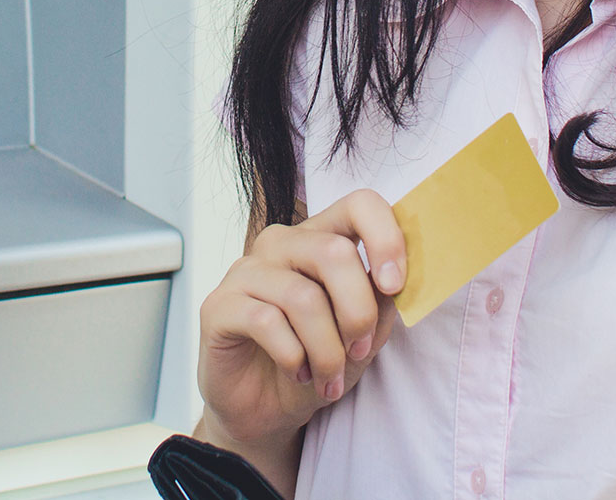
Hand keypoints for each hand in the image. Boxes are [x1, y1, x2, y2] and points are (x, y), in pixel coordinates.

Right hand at [197, 189, 406, 450]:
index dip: (385, 237)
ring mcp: (245, 271)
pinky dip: (293, 356)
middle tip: (359, 351)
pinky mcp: (219, 305)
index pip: (358, 205)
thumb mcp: (361, 337)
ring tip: (329, 378)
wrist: (265, 410)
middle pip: (333, 251)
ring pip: (303, 297)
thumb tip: (394, 283)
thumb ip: (380, 303)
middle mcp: (280, 245)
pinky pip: (266, 321)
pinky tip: (296, 371)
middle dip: (358, 312)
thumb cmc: (314, 364)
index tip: (395, 286)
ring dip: (327, 350)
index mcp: (319, 239)